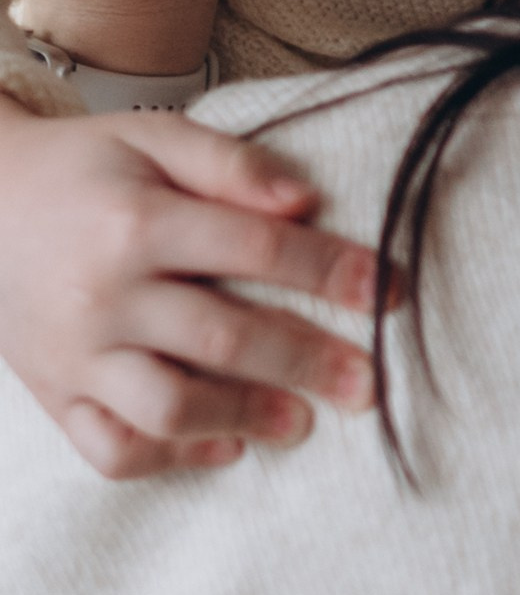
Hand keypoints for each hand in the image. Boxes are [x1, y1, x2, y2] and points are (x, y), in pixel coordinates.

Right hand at [0, 97, 382, 480]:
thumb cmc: (84, 168)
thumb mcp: (153, 137)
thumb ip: (230, 163)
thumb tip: (305, 200)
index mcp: (136, 221)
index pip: (254, 248)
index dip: (329, 271)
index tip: (389, 291)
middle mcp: (103, 295)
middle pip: (222, 338)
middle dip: (306, 362)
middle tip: (369, 383)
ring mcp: (75, 354)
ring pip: (168, 407)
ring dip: (245, 418)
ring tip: (304, 422)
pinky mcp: (54, 394)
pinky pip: (111, 448)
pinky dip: (171, 458)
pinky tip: (224, 446)